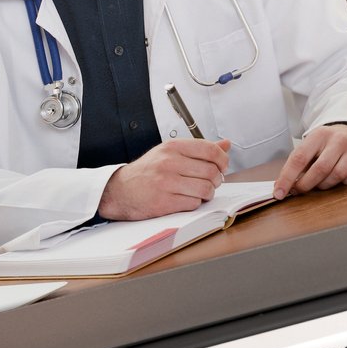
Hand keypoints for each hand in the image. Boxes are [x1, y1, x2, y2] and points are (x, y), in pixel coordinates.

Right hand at [98, 138, 230, 219]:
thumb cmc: (148, 171)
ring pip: (205, 189)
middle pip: (211, 171)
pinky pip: (193, 203)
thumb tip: (226, 144)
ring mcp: (166, 183)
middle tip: (211, 182)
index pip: (210, 149)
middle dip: (217, 179)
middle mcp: (169, 162)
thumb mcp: (170, 152)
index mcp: (172, 147)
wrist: (120, 190)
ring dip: (208, 193)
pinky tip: (186, 199)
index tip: (223, 166)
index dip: (222, 159)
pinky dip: (194, 203)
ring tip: (200, 192)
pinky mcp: (164, 202)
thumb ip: (199, 149)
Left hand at [273, 124, 346, 198]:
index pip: (299, 158)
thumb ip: (297, 164)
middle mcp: (338, 139)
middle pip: (320, 169)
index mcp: (319, 135)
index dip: (287, 178)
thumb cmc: (326, 144)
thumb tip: (281, 186)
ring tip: (320, 183)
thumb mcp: (310, 146)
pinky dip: (345, 182)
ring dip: (325, 185)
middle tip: (299, 191)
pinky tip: (340, 179)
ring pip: (337, 175)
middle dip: (306, 185)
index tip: (279, 193)